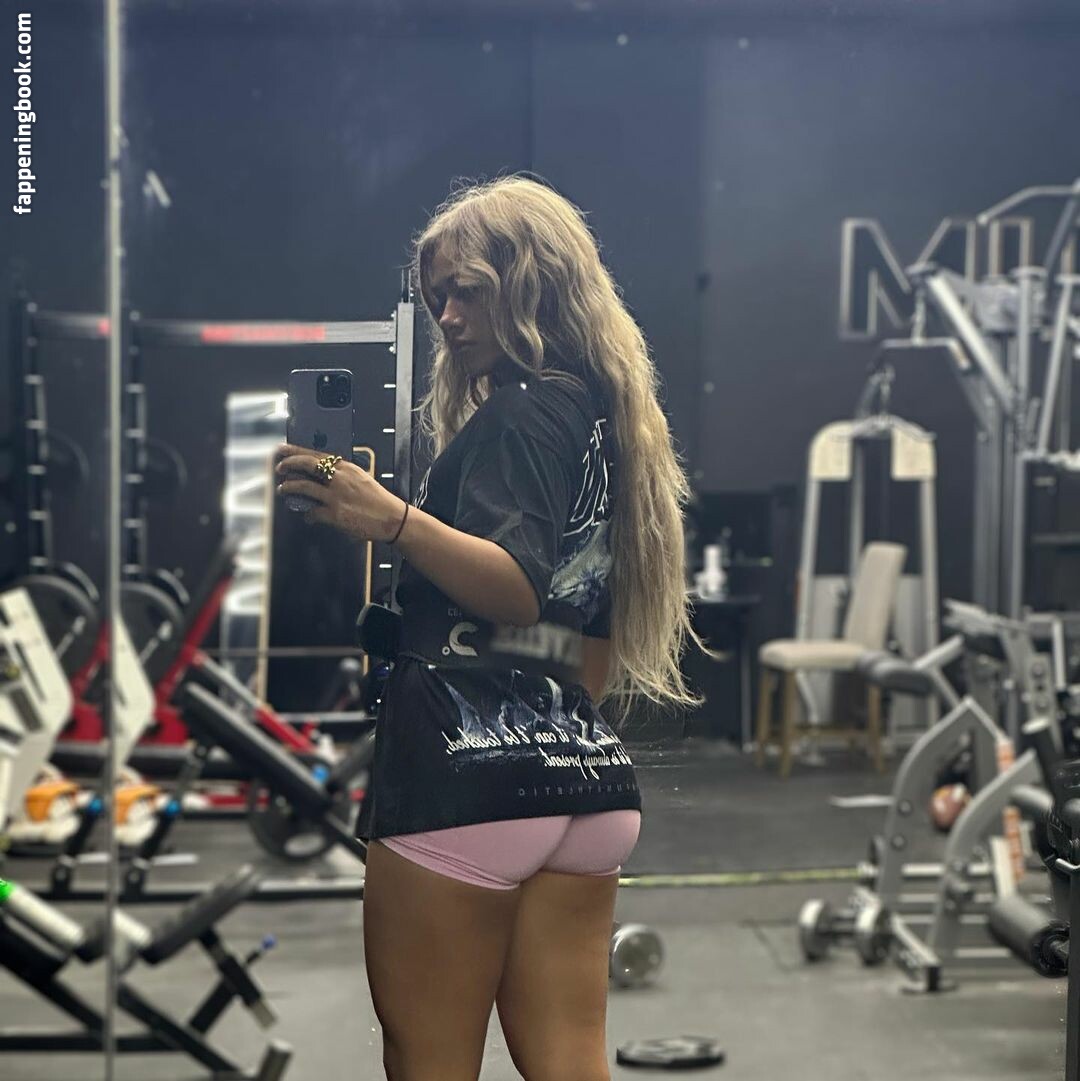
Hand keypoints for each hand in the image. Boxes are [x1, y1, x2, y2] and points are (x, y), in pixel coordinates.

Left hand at [274, 445, 406, 542]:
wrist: (392, 518)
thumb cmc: (377, 500)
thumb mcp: (361, 479)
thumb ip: (341, 475)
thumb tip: (320, 476)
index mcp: (346, 467)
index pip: (316, 455)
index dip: (296, 451)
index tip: (282, 450)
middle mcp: (340, 478)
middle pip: (307, 465)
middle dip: (289, 464)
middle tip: (279, 468)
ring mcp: (336, 496)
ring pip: (303, 487)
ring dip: (289, 487)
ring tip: (282, 489)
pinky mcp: (335, 514)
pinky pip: (312, 512)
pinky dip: (307, 514)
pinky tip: (307, 516)